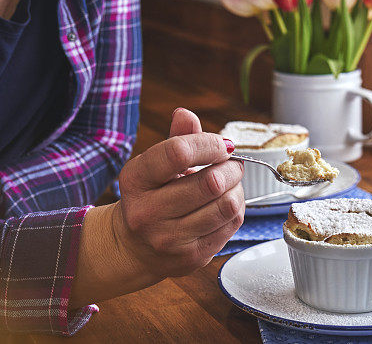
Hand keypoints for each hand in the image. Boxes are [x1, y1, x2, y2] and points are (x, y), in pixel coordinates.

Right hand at [115, 108, 244, 278]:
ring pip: (227, 205)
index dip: (209, 143)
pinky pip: (232, 225)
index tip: (222, 145)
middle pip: (211, 182)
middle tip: (231, 165)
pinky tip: (224, 204)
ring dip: (237, 189)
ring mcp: (169, 239)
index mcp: (135, 180)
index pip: (178, 153)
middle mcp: (147, 213)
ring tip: (229, 184)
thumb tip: (185, 113)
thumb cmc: (151, 195)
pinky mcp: (190, 257)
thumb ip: (176, 138)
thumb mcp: (155, 164)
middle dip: (231, 168)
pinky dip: (236, 209)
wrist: (134, 246)